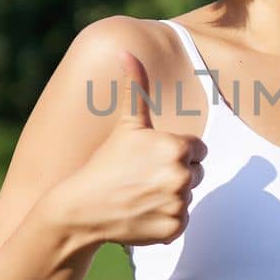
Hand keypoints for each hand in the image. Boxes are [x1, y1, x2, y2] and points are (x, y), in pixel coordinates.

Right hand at [57, 50, 206, 248]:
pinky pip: (181, 220)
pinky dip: (165, 220)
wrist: (82, 208)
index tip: (150, 158)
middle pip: (196, 173)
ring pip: (188, 196)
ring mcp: (178, 204)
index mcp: (178, 147)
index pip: (198, 149)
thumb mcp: (126, 124)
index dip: (175, 152)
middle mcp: (183, 176)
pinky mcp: (174, 229)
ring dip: (169, 196)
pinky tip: (141, 213)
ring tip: (140, 194)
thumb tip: (126, 50)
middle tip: (142, 177)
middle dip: (174, 174)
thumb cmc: (105, 162)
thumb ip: (137, 88)